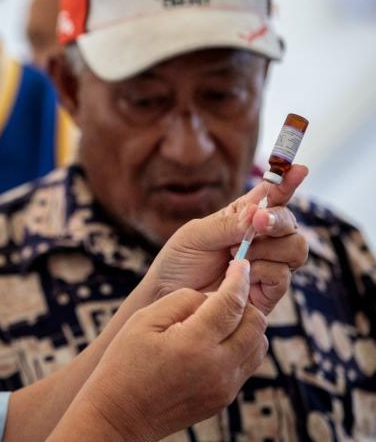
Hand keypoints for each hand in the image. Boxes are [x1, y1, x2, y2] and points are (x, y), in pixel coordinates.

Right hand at [62, 261, 267, 441]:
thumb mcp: (143, 321)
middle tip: (226, 292)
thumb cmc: (124, 363)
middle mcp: (217, 367)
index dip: (238, 278)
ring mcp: (224, 386)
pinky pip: (247, 364)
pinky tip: (216, 340)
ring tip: (221, 318)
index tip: (241, 263)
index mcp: (194, 343)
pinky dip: (241, 346)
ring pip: (259, 344)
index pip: (231, 303)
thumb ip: (181, 301)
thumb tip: (211, 296)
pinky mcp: (224, 398)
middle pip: (256, 323)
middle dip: (245, 301)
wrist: (121, 414)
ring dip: (247, 325)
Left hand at [146, 165, 308, 313]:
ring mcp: (267, 265)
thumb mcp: (196, 234)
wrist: (166, 296)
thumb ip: (228, 224)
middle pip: (292, 223)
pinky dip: (262, 270)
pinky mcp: (267, 291)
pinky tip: (238, 273)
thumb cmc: (179, 261)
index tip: (298, 169)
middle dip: (278, 220)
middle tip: (257, 223)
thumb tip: (259, 213)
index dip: (287, 183)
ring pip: (296, 248)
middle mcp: (262, 240)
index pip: (273, 197)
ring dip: (267, 248)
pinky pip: (283, 275)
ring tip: (233, 255)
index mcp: (244, 217)